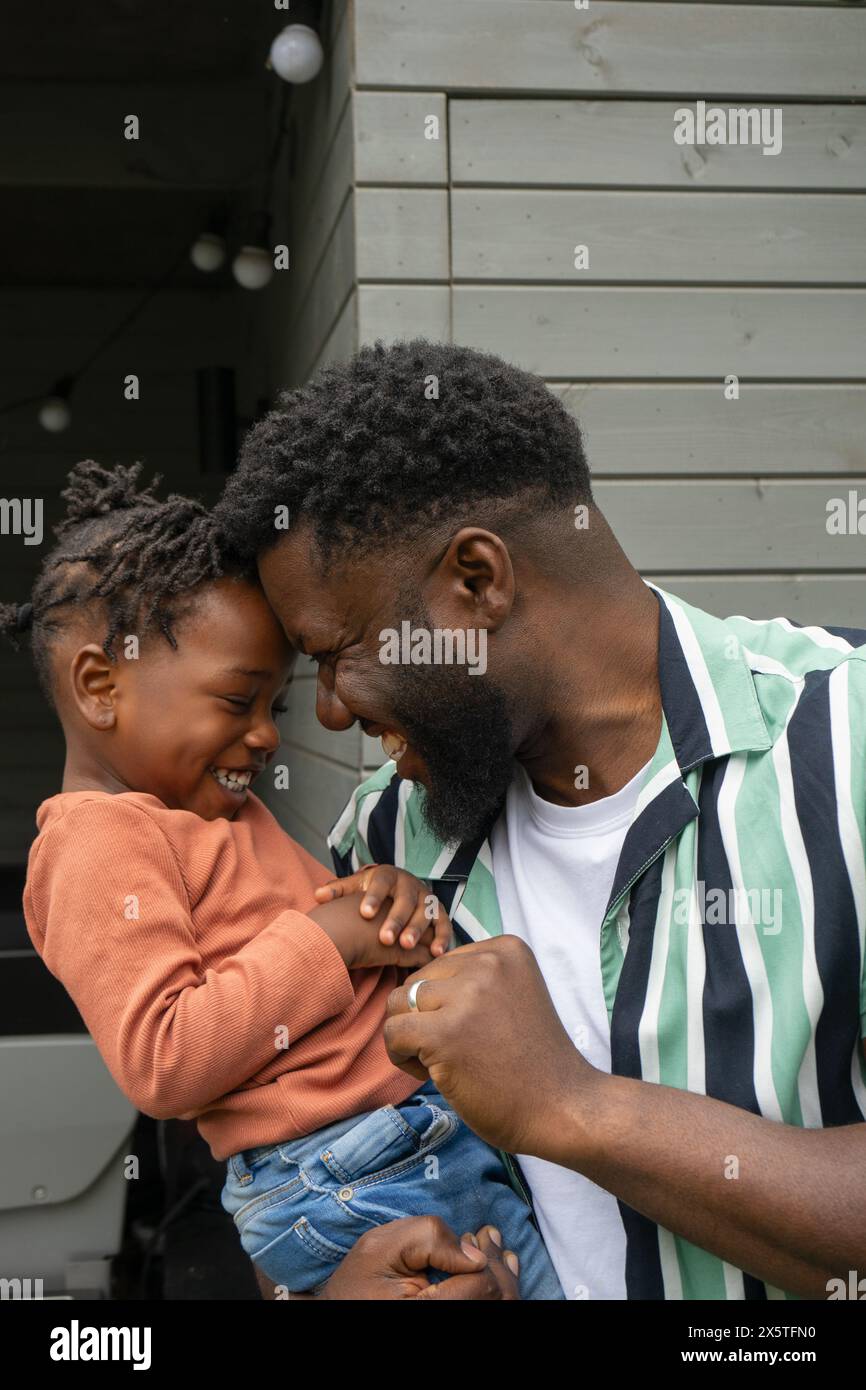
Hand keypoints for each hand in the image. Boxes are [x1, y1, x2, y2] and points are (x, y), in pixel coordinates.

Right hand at [304, 1216, 520, 1299]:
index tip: (478, 1236)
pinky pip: (484, 1311)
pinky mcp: (448, 1318)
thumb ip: (431, 1239)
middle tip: (490, 1236)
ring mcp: (448, 1321)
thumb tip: (476, 1254)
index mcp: (424, 1311)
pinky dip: (495, 1293)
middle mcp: (441, 1319)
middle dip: (499, 1266)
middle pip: (496, 1301)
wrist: (342, 1308)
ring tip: (497, 1251)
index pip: (480, 1287)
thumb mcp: (383, 1245)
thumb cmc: (359, 1278)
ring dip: (503, 1279)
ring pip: (497, 1308)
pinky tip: (494, 1273)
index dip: (485, 1259)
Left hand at [308, 892, 438, 970]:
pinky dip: (443, 937)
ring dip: (418, 929)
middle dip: (396, 919)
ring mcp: (426, 897)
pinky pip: (444, 923)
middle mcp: (410, 884)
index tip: (364, 913)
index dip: (373, 898)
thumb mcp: (357, 887)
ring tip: (406, 946)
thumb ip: (339, 891)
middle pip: (404, 900)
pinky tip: (436, 952)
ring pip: (425, 911)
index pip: (380, 883)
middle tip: (386, 939)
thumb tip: (318, 895)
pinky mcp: (439, 911)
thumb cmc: (372, 891)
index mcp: (388, 875)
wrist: (398, 886)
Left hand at [384, 935, 597, 1157]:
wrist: (560, 1108)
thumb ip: (472, 981)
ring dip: (411, 1036)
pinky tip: (434, 1074)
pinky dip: (402, 1057)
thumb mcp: (510, 996)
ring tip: (445, 1061)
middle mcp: (487, 962)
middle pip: (416, 981)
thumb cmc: (530, 1061)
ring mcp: (466, 995)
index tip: (478, 1030)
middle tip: (460, 1052)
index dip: (447, 1003)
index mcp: (506, 948)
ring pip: (398, 1003)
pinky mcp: (444, 1033)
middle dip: (425, 1019)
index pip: (441, 964)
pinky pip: (393, 1033)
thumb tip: (411, 983)